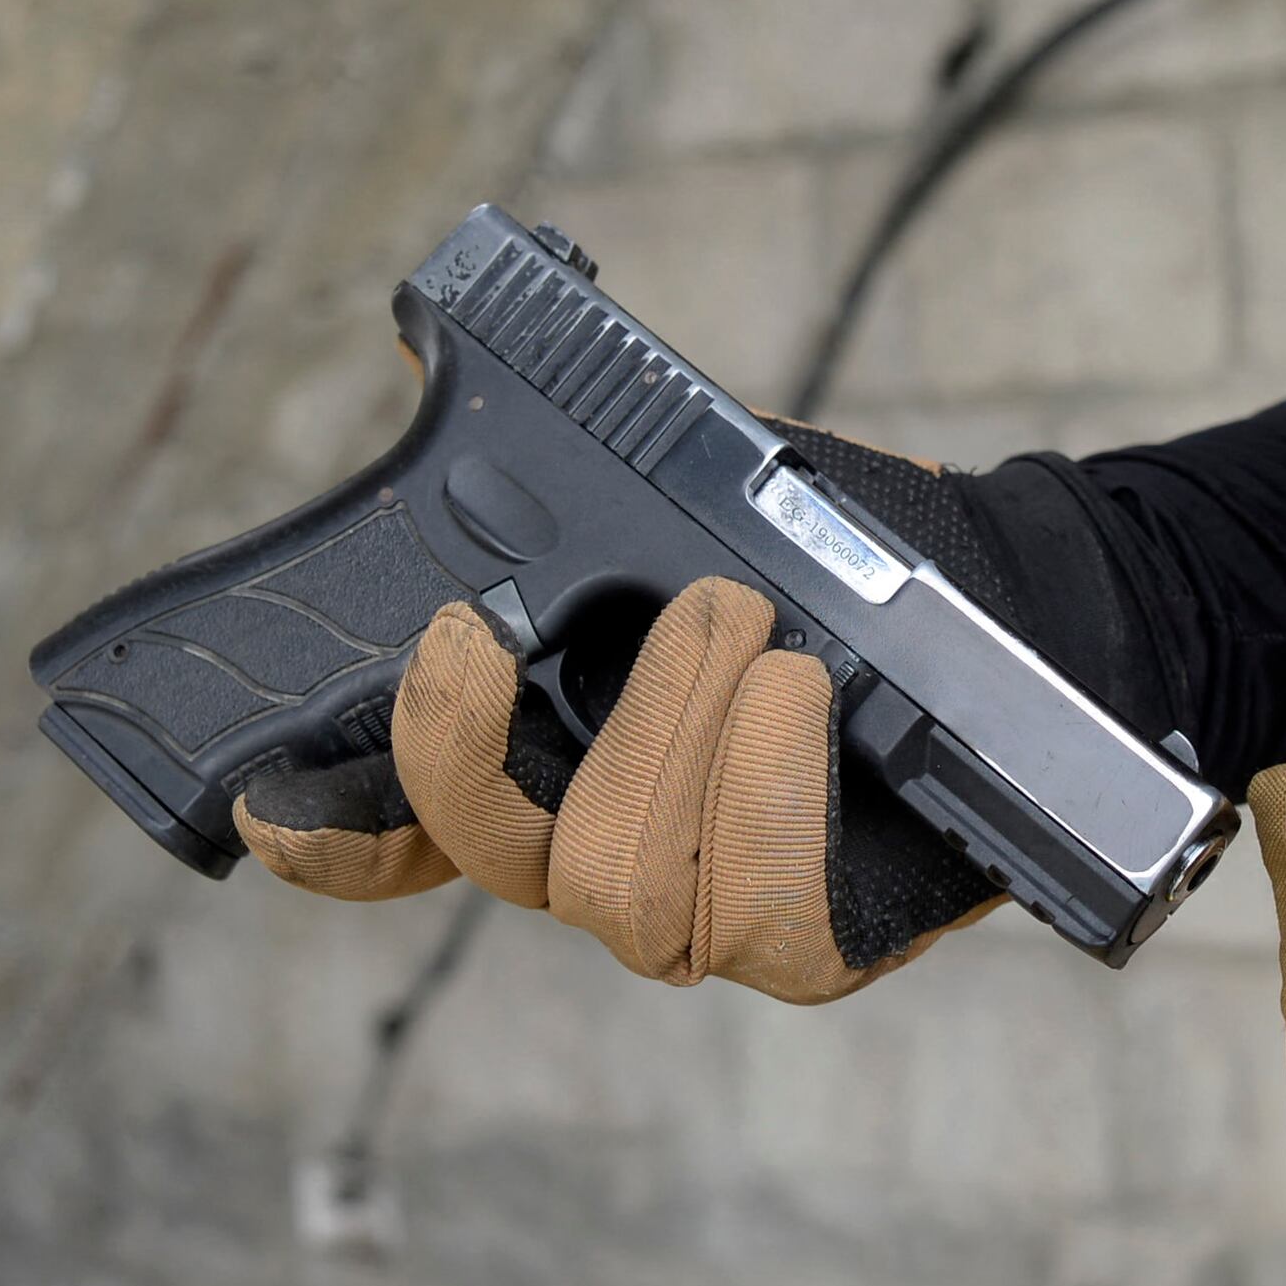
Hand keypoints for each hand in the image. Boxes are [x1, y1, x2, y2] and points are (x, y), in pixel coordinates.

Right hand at [233, 429, 1129, 1000]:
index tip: (266, 808)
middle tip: (671, 600)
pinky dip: (765, 785)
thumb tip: (427, 339)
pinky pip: (748, 905)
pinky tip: (803, 696)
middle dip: (552, 722)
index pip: (388, 829)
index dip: (328, 832)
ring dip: (681, 728)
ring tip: (759, 623)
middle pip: (494, 851)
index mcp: (536, 754)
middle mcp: (595, 845)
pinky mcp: (805, 947)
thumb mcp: (684, 479)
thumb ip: (552, 450)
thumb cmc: (843, 543)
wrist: (1019, 599)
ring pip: (615, 882)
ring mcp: (697, 908)